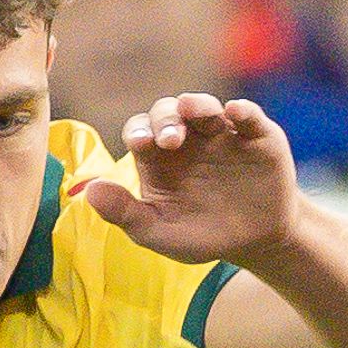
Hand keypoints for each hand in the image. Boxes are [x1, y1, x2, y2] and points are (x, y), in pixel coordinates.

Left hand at [85, 91, 301, 263]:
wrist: (257, 243)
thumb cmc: (204, 235)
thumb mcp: (161, 233)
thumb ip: (126, 214)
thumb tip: (90, 192)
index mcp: (159, 157)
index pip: (141, 131)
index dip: (139, 132)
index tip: (142, 144)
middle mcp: (189, 138)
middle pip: (169, 112)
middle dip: (165, 119)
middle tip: (170, 140)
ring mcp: (223, 134)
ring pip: (205, 106)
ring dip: (198, 104)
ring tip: (192, 110)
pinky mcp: (258, 137)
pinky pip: (249, 116)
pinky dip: (243, 110)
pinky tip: (235, 112)